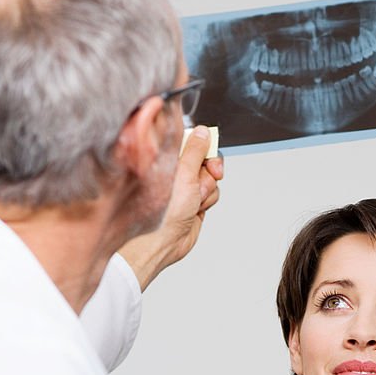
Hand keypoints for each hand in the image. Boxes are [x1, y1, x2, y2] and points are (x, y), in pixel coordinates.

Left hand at [118, 126, 223, 290]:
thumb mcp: (183, 175)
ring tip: (194, 200)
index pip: (190, 141)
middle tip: (210, 174)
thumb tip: (203, 132)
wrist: (163, 242)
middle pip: (205, 157)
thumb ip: (195, 150)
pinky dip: (208, 200)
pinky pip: (212, 192)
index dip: (203, 145)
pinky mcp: (195, 201)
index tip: (207, 151)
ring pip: (211, 177)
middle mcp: (176, 171)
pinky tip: (196, 209)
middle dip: (209, 169)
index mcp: (167, 158)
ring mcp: (186, 186)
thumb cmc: (163, 212)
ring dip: (207, 189)